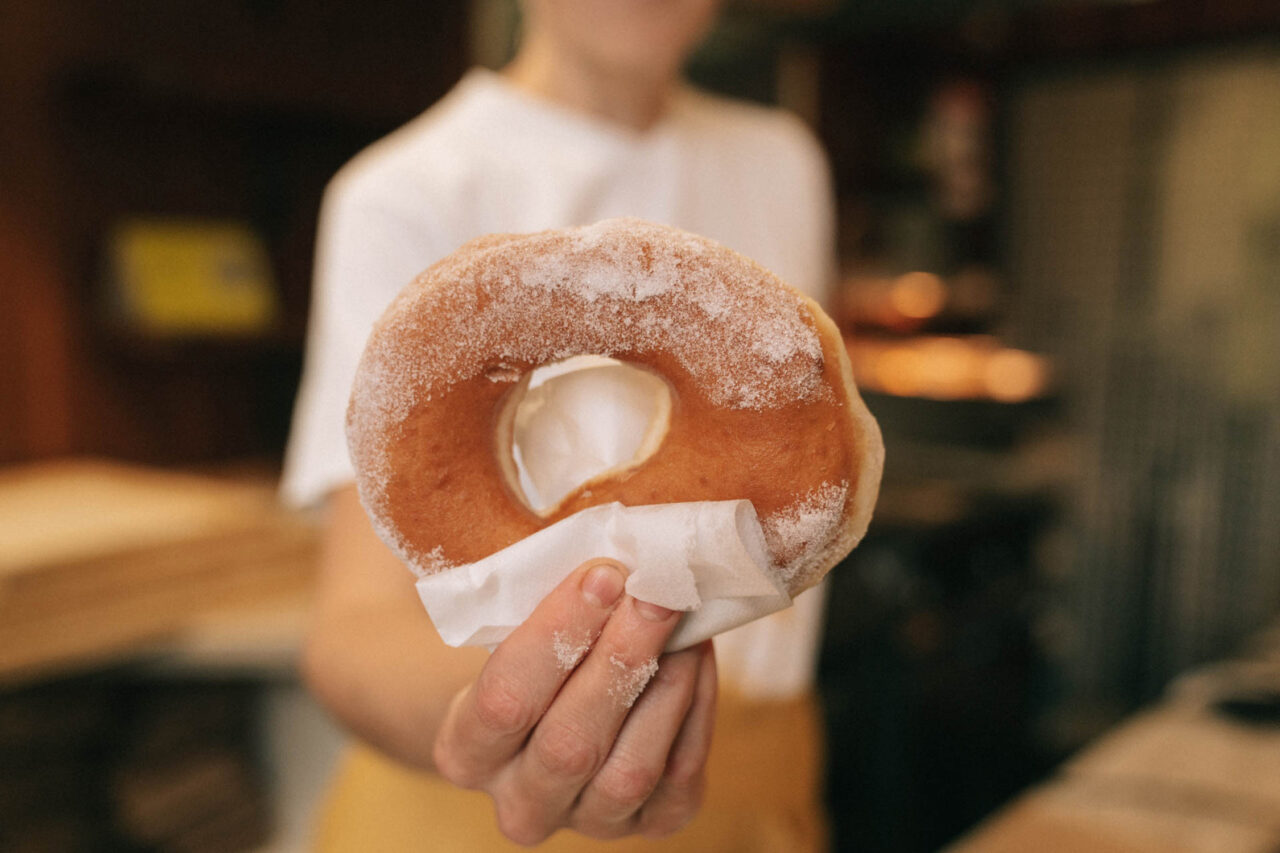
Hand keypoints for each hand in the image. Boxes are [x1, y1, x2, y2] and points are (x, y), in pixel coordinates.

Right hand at [431, 559, 717, 845]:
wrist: (552, 709)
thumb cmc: (533, 650)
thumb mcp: (515, 626)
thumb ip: (552, 601)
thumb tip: (621, 557)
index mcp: (465, 751)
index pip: (504, 701)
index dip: (555, 636)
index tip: (602, 575)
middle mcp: (520, 804)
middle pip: (569, 744)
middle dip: (620, 658)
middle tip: (655, 593)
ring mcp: (586, 822)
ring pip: (630, 770)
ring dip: (665, 686)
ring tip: (682, 621)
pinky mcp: (649, 824)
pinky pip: (680, 777)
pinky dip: (695, 709)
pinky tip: (697, 654)